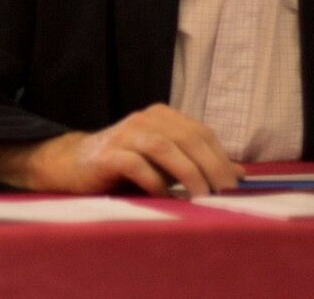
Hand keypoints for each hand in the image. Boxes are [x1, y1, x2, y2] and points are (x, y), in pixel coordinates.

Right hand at [0, 105, 244, 195]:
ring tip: (202, 197)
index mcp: (161, 116)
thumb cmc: (125, 165)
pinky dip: (154, 181)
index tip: (234, 183)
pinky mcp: (107, 154)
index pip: (200, 132)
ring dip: (187, 172)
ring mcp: (124, 134)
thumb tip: (240, 173)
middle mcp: (144, 119)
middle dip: (210, 165)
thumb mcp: (166, 162)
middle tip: (224, 192)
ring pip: (164, 146)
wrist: (72, 166)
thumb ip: (199, 163)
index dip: (220, 156)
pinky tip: (165, 197)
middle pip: (186, 137)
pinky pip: (135, 164)